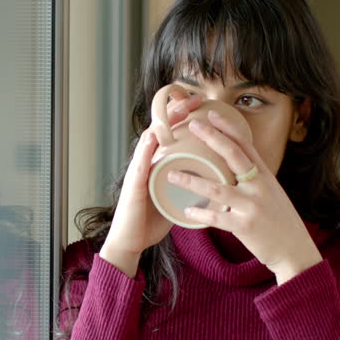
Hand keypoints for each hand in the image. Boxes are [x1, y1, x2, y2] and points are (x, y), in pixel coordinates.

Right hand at [99, 86, 203, 276]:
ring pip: (149, 141)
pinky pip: (139, 164)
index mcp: (157, 164)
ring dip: (163, 123)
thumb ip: (185, 186)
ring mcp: (138, 172)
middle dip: (178, 111)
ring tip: (178, 110)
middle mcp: (146, 163)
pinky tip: (153, 138)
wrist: (131, 241)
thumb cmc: (150, 221)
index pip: (171, 133)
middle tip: (196, 98)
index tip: (203, 104)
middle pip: (161, 129)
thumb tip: (208, 180)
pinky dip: (146, 149)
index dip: (185, 116)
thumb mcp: (172, 196)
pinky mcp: (132, 186)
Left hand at [167, 109, 321, 283]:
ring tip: (172, 175)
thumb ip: (253, 179)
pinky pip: (218, 218)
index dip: (229, 129)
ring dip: (192, 182)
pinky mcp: (246, 226)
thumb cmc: (278, 220)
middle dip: (211, 138)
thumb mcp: (270, 193)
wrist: (294, 249)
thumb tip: (234, 166)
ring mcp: (252, 205)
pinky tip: (186, 212)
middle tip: (192, 126)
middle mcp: (260, 186)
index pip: (246, 145)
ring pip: (218, 189)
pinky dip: (200, 214)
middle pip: (233, 156)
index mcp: (265, 176)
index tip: (212, 115)